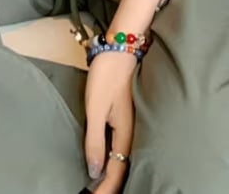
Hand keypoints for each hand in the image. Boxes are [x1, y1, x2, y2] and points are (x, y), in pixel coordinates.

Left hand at [84, 51, 136, 193]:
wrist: (122, 47)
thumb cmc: (108, 75)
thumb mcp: (96, 109)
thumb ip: (95, 141)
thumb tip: (94, 171)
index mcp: (126, 134)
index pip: (116, 172)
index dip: (104, 189)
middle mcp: (134, 131)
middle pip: (124, 167)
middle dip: (111, 184)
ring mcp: (133, 123)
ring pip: (126, 156)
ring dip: (114, 172)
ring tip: (101, 183)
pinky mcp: (130, 115)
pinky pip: (124, 144)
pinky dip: (116, 157)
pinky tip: (110, 159)